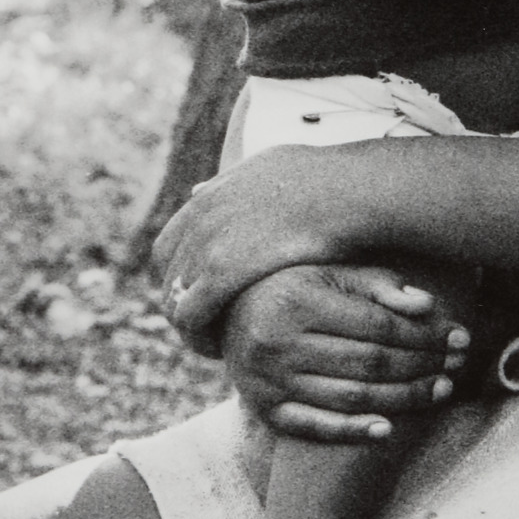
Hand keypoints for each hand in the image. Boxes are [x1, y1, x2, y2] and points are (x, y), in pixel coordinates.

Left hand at [155, 145, 361, 348]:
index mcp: (214, 193)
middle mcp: (203, 214)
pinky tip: (219, 351)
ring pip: (174, 296)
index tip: (202, 295)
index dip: (181, 272)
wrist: (352, 189)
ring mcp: (209, 242)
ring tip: (213, 345)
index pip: (172, 241)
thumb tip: (200, 189)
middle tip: (205, 325)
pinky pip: (189, 315)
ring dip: (189, 323)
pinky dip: (196, 337)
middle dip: (179, 299)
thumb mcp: (272, 166)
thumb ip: (235, 182)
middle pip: (167, 269)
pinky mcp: (222, 272)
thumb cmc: (334, 183)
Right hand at [225, 265, 471, 441]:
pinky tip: (389, 428)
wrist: (225, 317)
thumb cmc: (294, 286)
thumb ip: (379, 284)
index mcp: (296, 300)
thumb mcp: (330, 271)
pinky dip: (353, 431)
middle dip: (422, 365)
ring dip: (403, 398)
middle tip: (457, 363)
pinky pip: (316, 427)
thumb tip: (428, 305)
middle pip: (369, 362)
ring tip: (440, 389)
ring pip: (351, 397)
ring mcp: (269, 381)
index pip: (377, 325)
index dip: (424, 333)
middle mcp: (277, 342)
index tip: (459, 335)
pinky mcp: (265, 411)